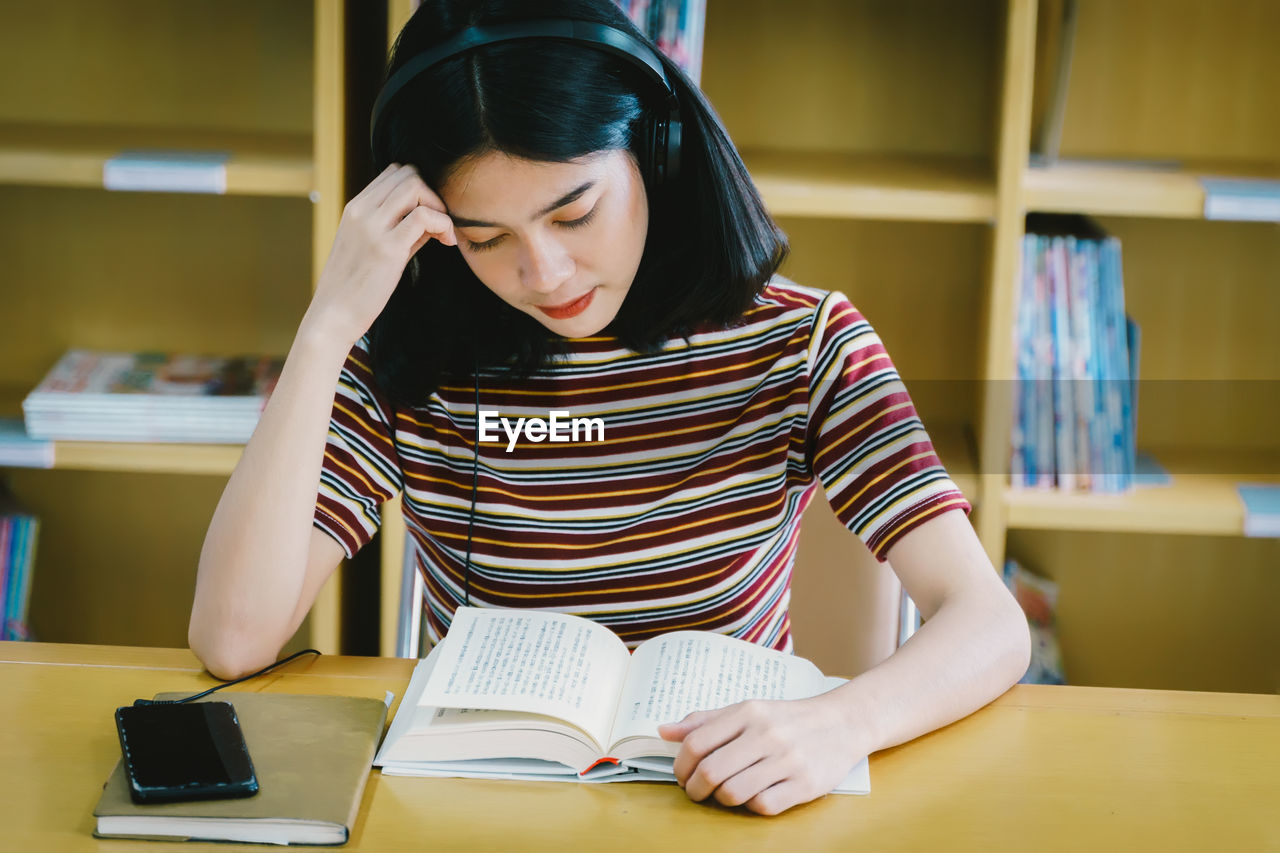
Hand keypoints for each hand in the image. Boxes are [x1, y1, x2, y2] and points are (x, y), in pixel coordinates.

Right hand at [304, 163, 457, 347]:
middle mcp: (362, 211)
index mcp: (355, 208)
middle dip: (431, 193)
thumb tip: (430, 218)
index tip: (427, 215)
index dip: (418, 188)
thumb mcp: (372, 249)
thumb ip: (399, 229)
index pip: (393, 172)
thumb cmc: (354, 287)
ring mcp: (373, 227)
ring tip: (443, 234)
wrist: (333, 315)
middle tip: (439, 224)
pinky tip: (446, 242)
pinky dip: (442, 224)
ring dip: (438, 205)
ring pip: (415, 186)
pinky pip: (424, 217)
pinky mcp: (388, 248)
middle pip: (407, 173)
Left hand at [658, 694, 862, 814]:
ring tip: (725, 794)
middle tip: (697, 792)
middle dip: (695, 789)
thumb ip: (706, 721)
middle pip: (711, 771)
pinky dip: (751, 806)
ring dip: (721, 800)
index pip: (697, 742)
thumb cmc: (788, 718)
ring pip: (733, 792)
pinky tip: (754, 796)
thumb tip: (664, 731)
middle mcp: (766, 734)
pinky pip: (763, 806)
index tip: (682, 775)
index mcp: (748, 712)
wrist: (843, 723)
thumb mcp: (748, 709)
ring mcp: (787, 760)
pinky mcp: (805, 784)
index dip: (681, 765)